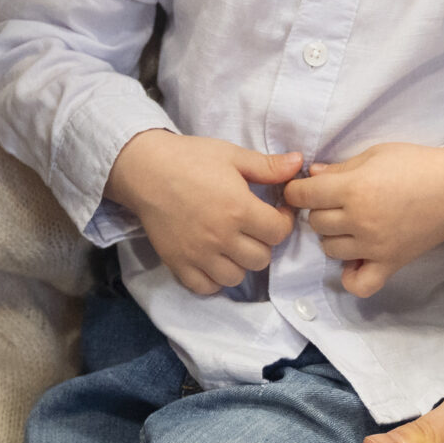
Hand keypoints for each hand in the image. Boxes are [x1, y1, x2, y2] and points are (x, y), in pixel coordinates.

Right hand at [106, 129, 302, 295]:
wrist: (145, 169)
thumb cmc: (190, 158)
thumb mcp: (232, 155)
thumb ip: (267, 166)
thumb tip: (298, 164)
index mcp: (239, 209)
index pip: (279, 232)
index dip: (283, 221)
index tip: (275, 211)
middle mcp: (221, 237)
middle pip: (261, 258)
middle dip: (263, 242)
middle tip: (253, 226)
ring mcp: (198, 254)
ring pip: (236, 277)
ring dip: (240, 262)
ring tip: (233, 243)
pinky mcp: (178, 263)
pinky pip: (206, 287)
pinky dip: (213, 278)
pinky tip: (213, 259)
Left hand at [285, 143, 443, 297]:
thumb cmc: (417, 164)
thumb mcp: (375, 154)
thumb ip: (340, 168)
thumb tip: (311, 175)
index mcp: (354, 189)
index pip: (303, 195)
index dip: (297, 189)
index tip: (304, 187)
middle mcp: (360, 221)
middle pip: (315, 222)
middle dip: (319, 209)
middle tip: (335, 200)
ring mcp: (374, 246)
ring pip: (328, 249)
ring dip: (332, 235)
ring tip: (349, 223)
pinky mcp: (390, 264)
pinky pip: (359, 284)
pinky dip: (351, 276)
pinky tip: (354, 258)